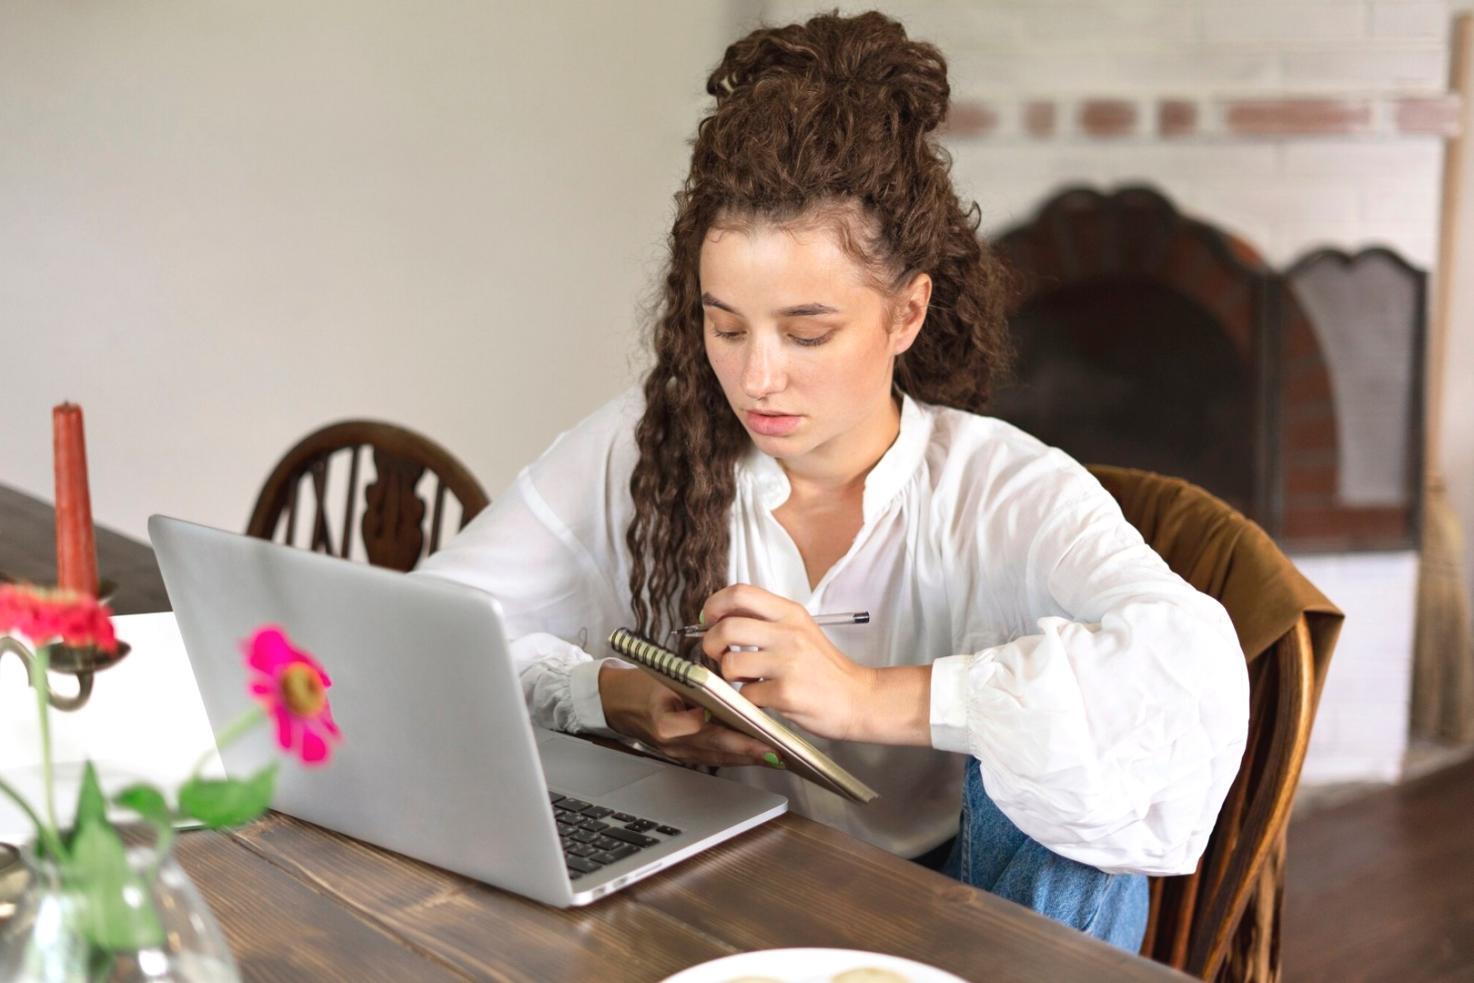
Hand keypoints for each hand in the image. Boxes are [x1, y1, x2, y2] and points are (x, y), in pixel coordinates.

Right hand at [597, 663, 776, 766]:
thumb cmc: (644, 685)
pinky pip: (714, 758)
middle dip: (750, 751)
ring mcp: (679, 754)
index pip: (705, 730)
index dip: (733, 734)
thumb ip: (691, 686)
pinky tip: (755, 754)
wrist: (619, 702)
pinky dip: (735, 756)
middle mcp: (673, 744)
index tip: (756, 733)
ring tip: (775, 754)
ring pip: (720, 757)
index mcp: (666, 723)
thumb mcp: (665, 677)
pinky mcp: (684, 755)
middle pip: (718, 749)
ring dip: (748, 757)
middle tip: (778, 752)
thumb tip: (720, 696)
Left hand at [699, 584, 878, 741]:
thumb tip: (721, 616)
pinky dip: (748, 699)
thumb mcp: (800, 630)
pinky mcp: (786, 693)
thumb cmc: (825, 667)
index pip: (739, 593)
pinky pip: (746, 694)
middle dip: (710, 644)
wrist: (859, 698)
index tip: (709, 619)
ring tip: (745, 678)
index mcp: (790, 613)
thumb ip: (766, 620)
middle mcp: (788, 633)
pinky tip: (763, 697)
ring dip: (729, 675)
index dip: (714, 605)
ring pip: (730, 664)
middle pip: (726, 627)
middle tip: (717, 654)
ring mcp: (787, 663)